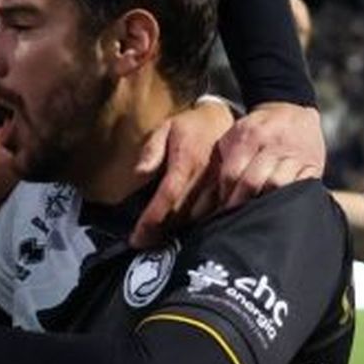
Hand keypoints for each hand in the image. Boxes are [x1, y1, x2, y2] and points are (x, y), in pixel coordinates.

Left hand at [129, 97, 229, 247]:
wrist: (223, 119)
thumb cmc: (189, 126)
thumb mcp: (165, 129)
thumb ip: (151, 150)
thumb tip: (140, 172)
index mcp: (187, 161)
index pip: (167, 196)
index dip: (152, 219)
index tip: (137, 237)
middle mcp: (204, 177)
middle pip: (181, 213)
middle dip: (160, 232)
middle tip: (142, 244)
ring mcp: (218, 185)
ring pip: (196, 217)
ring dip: (176, 231)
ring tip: (155, 242)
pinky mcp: (226, 190)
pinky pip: (211, 214)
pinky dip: (194, 225)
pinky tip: (180, 232)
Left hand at [215, 101, 324, 210]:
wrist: (293, 111)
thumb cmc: (256, 130)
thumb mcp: (234, 135)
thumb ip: (222, 158)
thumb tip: (209, 193)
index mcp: (250, 135)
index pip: (232, 172)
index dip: (224, 193)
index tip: (219, 208)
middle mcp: (273, 144)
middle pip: (253, 181)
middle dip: (240, 202)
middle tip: (232, 216)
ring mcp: (295, 154)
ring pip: (277, 184)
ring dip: (263, 202)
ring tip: (254, 214)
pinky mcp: (313, 164)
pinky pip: (301, 186)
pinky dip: (288, 198)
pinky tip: (278, 207)